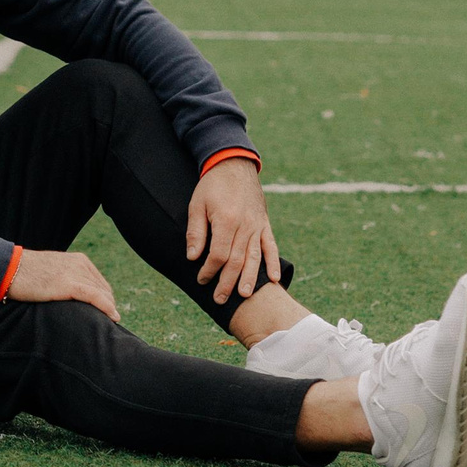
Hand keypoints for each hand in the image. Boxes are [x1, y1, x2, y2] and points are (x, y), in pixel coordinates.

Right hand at [5, 247, 119, 324]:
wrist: (8, 269)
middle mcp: (80, 264)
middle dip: (108, 305)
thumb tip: (69, 295)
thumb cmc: (23, 273)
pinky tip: (113, 317)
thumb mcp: (50, 271)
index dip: (106, 299)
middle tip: (109, 322)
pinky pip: (95, 297)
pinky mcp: (68, 285)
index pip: (100, 282)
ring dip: (109, 309)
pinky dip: (107, 307)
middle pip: (104, 289)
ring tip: (111, 325)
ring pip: (102, 294)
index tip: (106, 314)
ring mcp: (75, 273)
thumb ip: (64, 278)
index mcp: (78, 260)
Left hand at [186, 157, 279, 304]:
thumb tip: (192, 257)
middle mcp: (245, 225)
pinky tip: (274, 279)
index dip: (209, 269)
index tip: (201, 279)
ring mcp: (257, 226)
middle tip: (220, 300)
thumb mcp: (196, 205)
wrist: (234, 166)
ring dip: (250, 278)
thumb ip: (196, 232)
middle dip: (228, 282)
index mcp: (226, 220)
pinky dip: (274, 263)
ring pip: (255, 257)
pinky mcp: (265, 224)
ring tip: (245, 296)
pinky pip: (271, 246)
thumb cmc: (212, 186)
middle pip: (237, 260)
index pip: (218, 254)